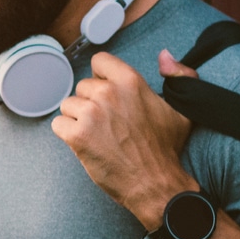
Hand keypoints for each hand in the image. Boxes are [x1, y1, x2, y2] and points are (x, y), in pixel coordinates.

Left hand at [52, 48, 202, 226]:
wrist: (156, 184)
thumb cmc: (165, 149)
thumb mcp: (181, 109)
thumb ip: (178, 76)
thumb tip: (164, 55)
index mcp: (130, 81)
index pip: (99, 62)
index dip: (101, 78)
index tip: (109, 95)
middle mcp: (108, 93)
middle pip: (82, 87)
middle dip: (91, 103)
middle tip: (109, 124)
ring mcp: (91, 113)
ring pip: (68, 106)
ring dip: (78, 120)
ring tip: (99, 136)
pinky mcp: (77, 135)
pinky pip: (58, 125)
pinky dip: (68, 135)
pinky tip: (86, 144)